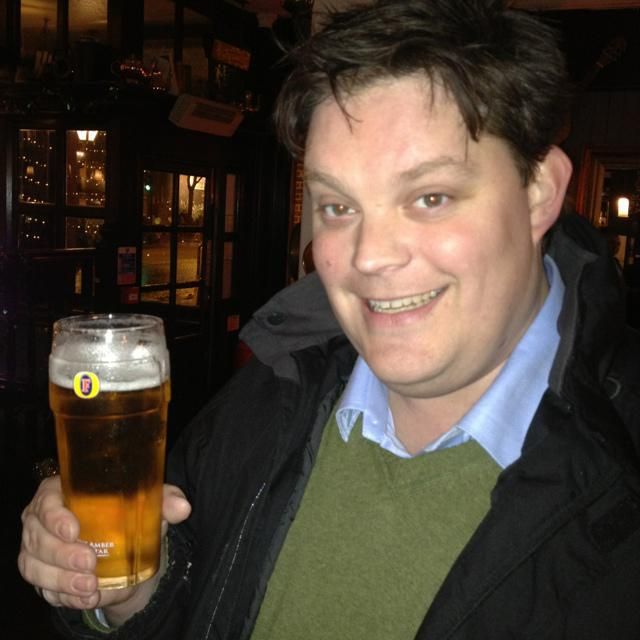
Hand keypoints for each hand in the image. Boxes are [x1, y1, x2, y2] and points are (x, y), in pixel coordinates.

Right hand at [18, 477, 190, 620]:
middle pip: (37, 537)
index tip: (74, 530)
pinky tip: (87, 598)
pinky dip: (64, 596)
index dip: (55, 515)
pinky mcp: (43, 576)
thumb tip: (183, 506)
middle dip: (61, 554)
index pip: (47, 499)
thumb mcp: (149, 505)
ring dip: (61, 579)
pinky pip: (43, 589)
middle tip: (89, 563)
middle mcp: (43, 520)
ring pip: (34, 566)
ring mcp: (38, 550)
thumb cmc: (130, 515)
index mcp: (63, 492)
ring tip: (90, 587)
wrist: (128, 551)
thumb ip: (164, 501)